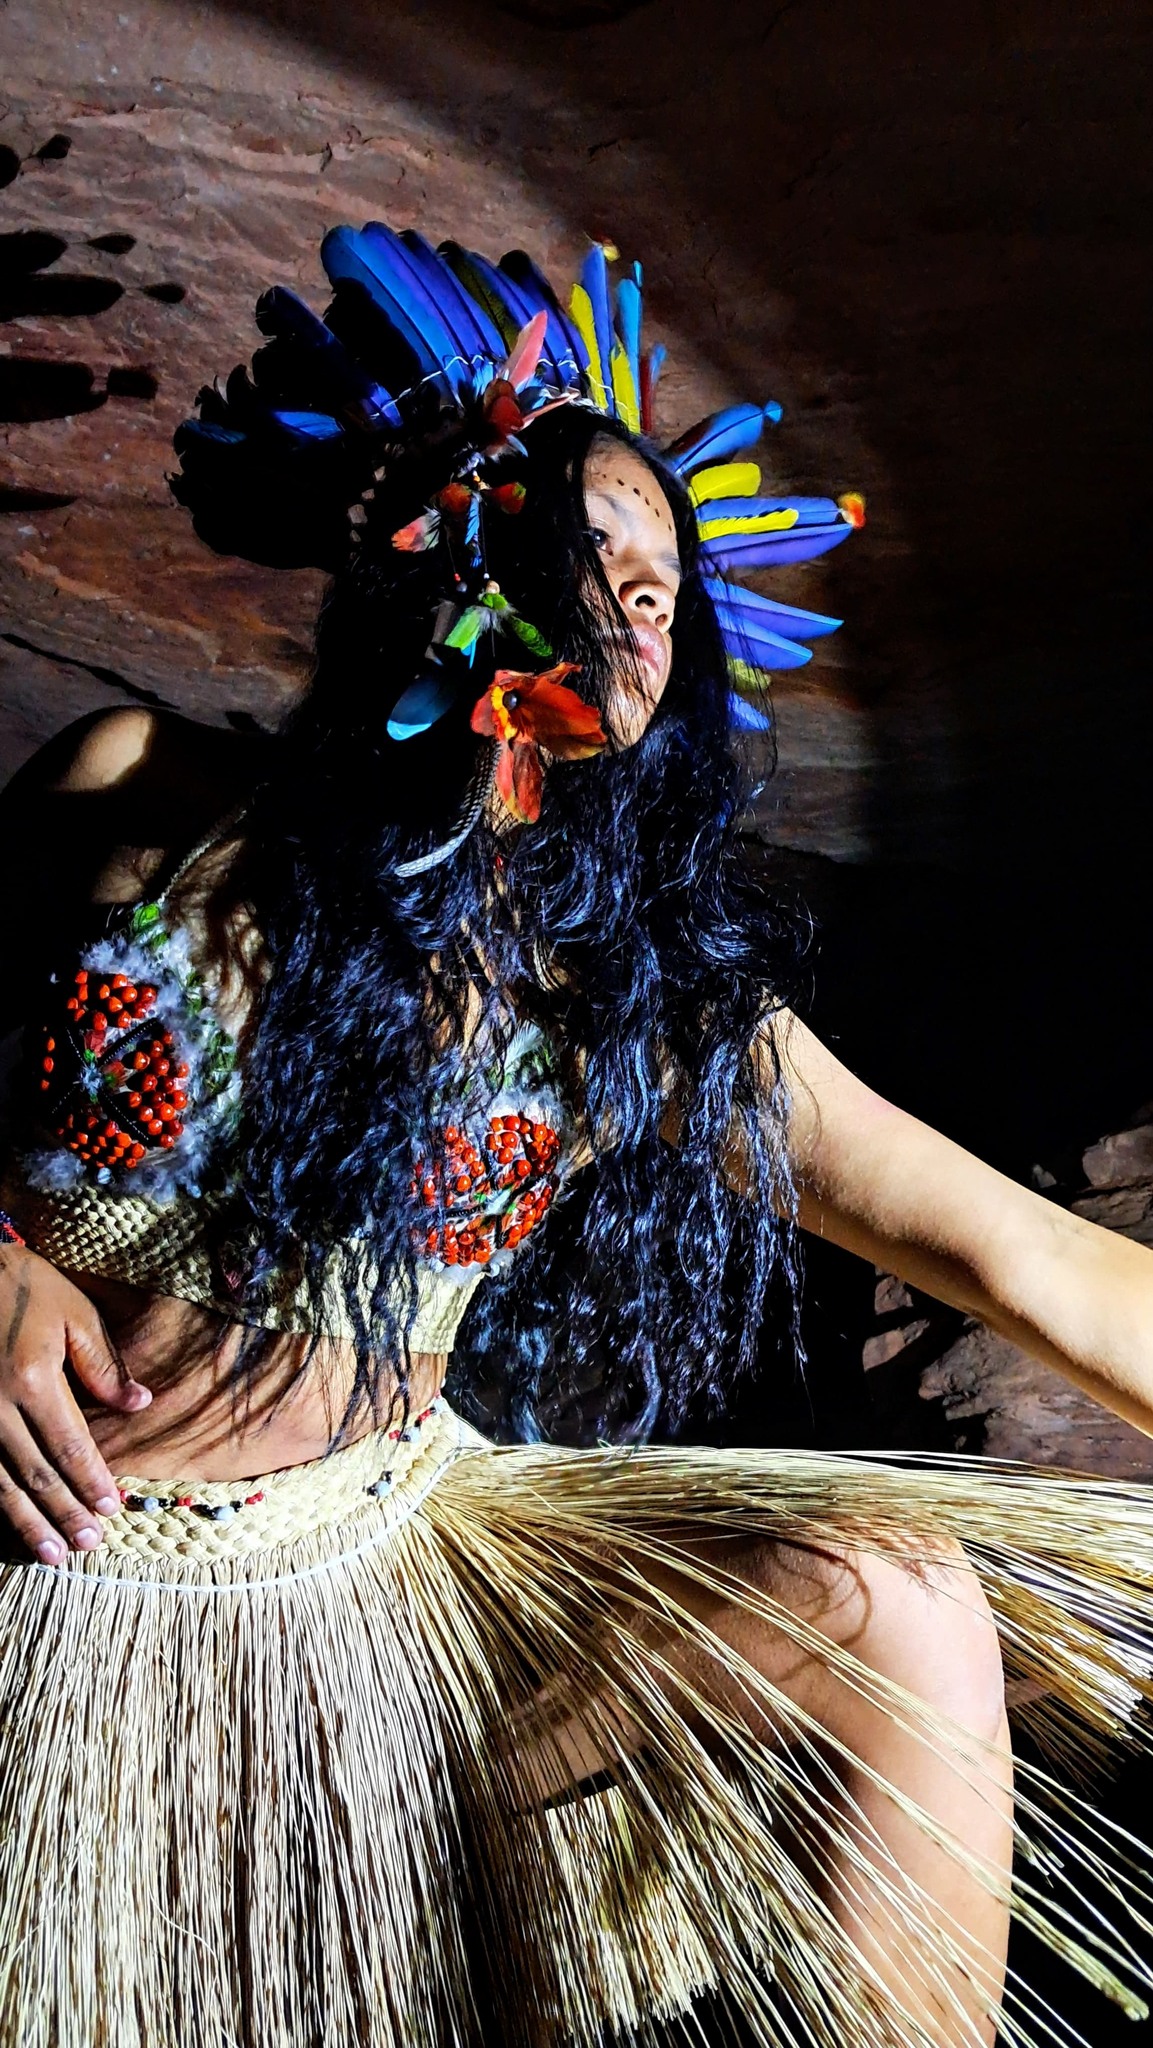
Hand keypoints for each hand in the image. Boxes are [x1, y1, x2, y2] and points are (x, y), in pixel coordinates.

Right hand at [0, 1242, 151, 1561]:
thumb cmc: (17, 1284)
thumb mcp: (71, 1310)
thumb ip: (103, 1362)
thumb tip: (140, 1403)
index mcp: (34, 1379)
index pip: (70, 1445)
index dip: (90, 1482)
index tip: (110, 1511)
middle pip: (36, 1474)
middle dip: (65, 1514)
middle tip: (88, 1546)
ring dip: (27, 1522)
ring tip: (52, 1553)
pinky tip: (7, 1523)